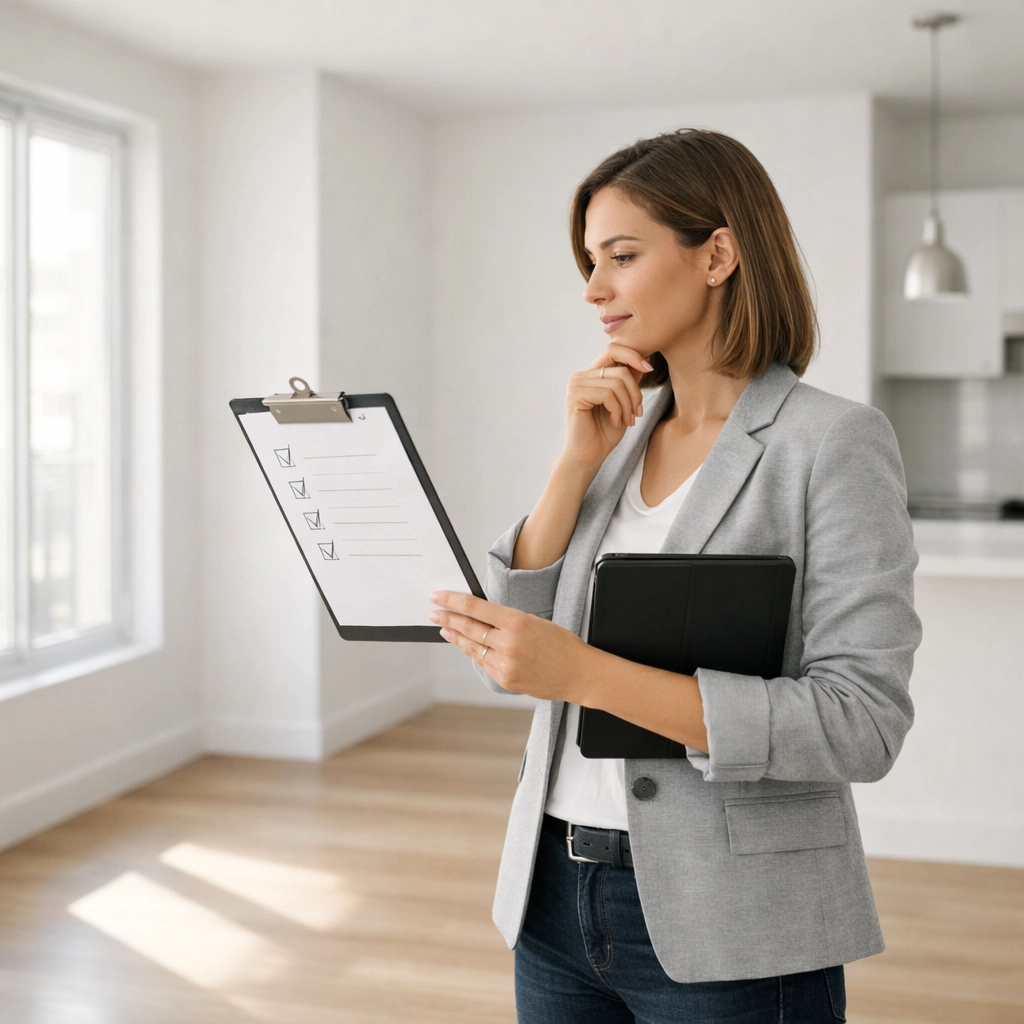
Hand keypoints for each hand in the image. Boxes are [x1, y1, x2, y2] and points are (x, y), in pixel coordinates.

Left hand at [428, 591, 592, 701]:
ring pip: (472, 647)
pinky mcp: (505, 680)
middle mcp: (508, 643)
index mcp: (516, 622)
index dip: (452, 600)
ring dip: (456, 637)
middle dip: (447, 619)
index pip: (474, 607)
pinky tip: (465, 646)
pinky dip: (472, 653)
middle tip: (434, 613)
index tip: (437, 596)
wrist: (578, 673)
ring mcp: (505, 664)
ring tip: (444, 628)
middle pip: (468, 627)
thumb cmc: (560, 644)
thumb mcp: (534, 621)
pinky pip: (483, 663)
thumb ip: (505, 619)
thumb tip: (479, 614)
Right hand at [563, 343, 652, 466]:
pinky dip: (618, 410)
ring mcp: (576, 384)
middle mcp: (580, 376)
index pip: (613, 350)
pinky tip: (615, 422)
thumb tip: (645, 358)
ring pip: (616, 382)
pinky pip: (608, 394)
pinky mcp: (575, 396)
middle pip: (620, 367)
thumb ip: (629, 381)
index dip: (634, 355)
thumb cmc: (605, 433)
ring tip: (627, 421)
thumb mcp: (624, 403)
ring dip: (628, 405)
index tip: (649, 369)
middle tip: (637, 413)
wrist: (588, 457)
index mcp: (590, 374)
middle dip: (635, 391)